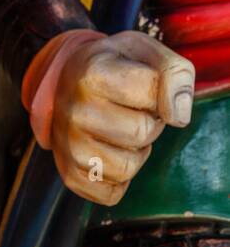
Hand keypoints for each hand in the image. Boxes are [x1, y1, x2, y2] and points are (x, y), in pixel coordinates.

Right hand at [48, 30, 194, 205]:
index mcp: (92, 74)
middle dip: (150, 124)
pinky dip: (120, 180)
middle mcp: (74, 112)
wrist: (69, 79)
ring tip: (122, 133)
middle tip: (134, 112)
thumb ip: (175, 74)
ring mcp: (67, 147)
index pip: (154, 96)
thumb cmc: (115, 66)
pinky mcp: (69, 175)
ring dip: (136, 153)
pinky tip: (111, 154)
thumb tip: (179, 117)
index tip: (146, 87)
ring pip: (127, 169)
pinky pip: (111, 195)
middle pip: (141, 134)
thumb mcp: (148, 52)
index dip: (162, 94)